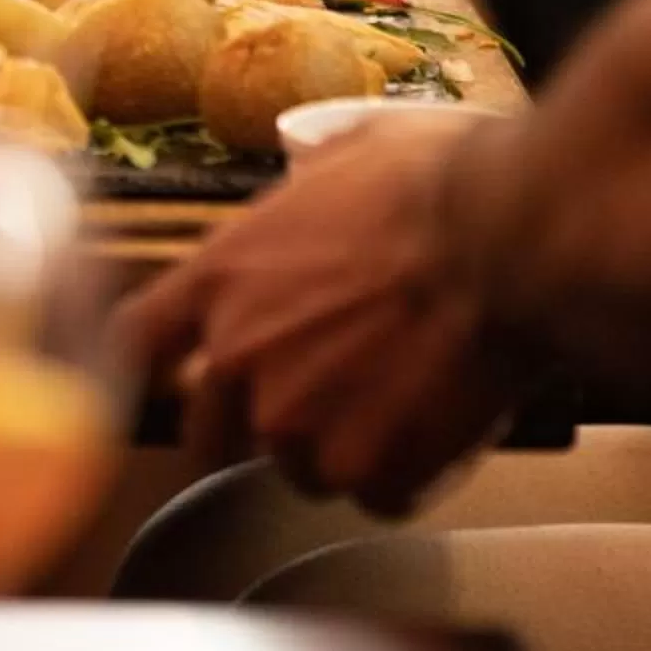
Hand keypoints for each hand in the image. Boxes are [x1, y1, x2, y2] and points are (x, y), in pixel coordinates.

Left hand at [115, 115, 531, 513]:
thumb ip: (304, 188)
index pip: (139, 342)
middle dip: (253, 428)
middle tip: (319, 404)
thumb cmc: (438, 183)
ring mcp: (298, 423)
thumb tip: (312, 179)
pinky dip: (406, 475)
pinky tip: (441, 430)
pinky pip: (375, 495)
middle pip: (208, 434)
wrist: (511, 239)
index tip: (181, 373)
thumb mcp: (345, 155)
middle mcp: (240, 359)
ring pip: (301, 469)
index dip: (158, 365)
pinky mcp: (365, 469)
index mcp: (221, 278)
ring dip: (343, 448)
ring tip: (404, 400)